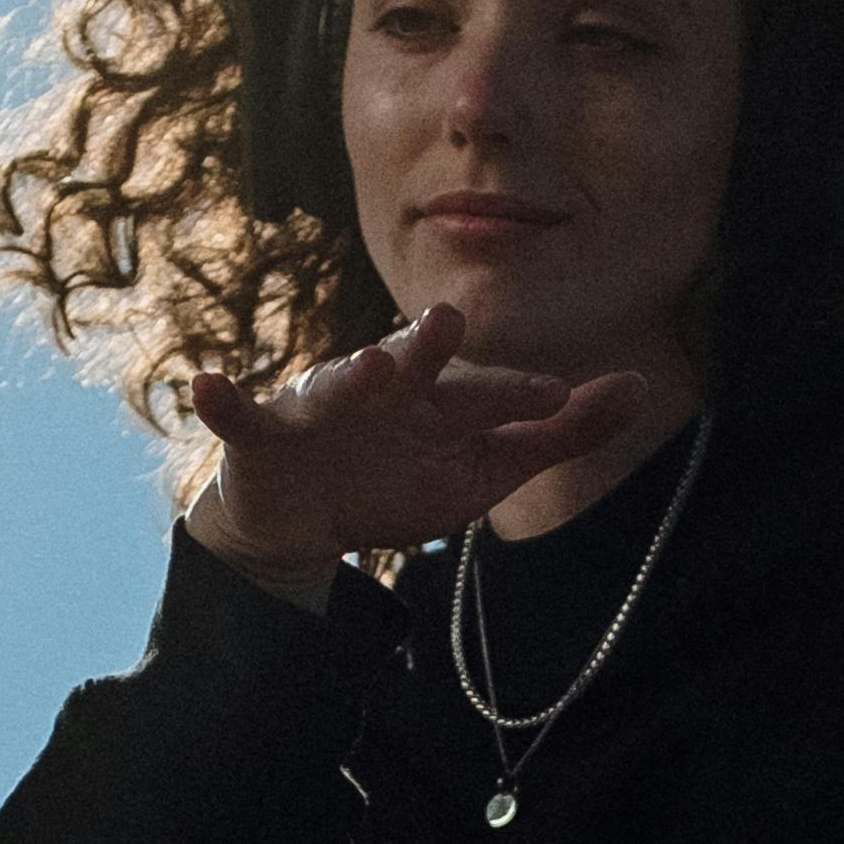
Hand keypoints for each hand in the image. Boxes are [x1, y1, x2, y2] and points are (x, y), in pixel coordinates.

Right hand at [180, 307, 649, 583]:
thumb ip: (559, 432)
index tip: (558, 395)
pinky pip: (238, 415)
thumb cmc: (397, 481)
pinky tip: (202, 383)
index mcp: (435, 400)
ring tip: (367, 361)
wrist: (302, 521)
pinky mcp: (260, 435)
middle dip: (425, 349)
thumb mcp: (487, 467)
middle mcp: (380, 391)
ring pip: (333, 386)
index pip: (480, 394)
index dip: (515, 396)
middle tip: (446, 323)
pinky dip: (220, 400)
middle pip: (408, 367)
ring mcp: (318, 408)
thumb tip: (641, 386)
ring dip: (349, 374)